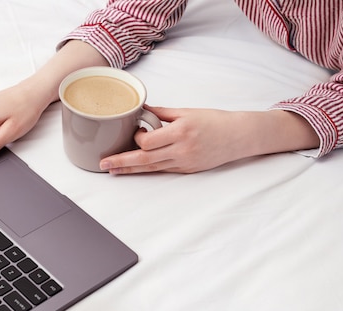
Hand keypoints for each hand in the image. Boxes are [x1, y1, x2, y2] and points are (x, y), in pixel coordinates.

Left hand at [99, 106, 320, 173]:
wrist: (238, 136)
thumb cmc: (215, 120)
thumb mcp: (187, 111)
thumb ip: (162, 113)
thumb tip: (142, 110)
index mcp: (181, 132)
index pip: (149, 141)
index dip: (137, 138)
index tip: (134, 131)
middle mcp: (182, 150)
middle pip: (145, 160)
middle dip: (122, 162)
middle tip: (104, 165)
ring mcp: (185, 163)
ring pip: (152, 168)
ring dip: (131, 169)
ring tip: (113, 170)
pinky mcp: (187, 170)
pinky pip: (163, 169)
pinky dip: (148, 169)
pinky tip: (136, 168)